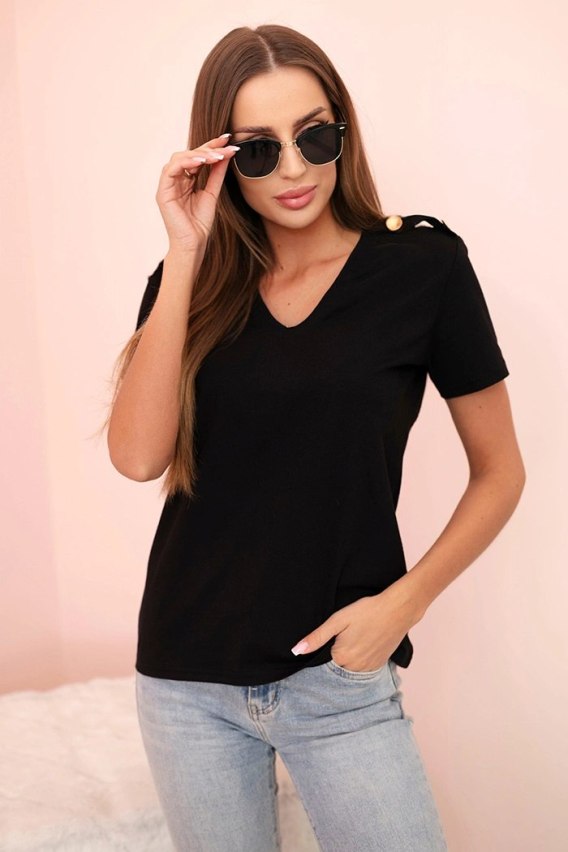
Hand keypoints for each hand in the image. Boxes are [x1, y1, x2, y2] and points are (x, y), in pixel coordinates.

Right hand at [155, 133, 239, 253]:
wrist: (193, 244)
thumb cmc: (200, 224)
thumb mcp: (212, 193)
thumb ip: (216, 174)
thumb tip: (226, 154)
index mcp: (185, 180)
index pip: (197, 157)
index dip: (211, 146)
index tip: (228, 139)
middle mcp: (175, 179)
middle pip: (189, 154)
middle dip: (209, 147)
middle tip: (226, 145)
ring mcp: (167, 185)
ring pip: (180, 158)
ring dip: (200, 154)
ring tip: (217, 155)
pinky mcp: (163, 192)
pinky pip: (171, 169)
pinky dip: (187, 162)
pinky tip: (202, 161)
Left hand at [290, 582, 423, 671]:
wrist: (398, 609)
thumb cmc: (367, 611)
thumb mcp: (338, 620)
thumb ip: (316, 637)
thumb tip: (296, 651)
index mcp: (341, 657)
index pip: (323, 661)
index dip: (325, 648)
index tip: (333, 637)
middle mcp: (355, 668)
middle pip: (337, 666)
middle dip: (337, 654)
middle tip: (347, 634)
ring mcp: (369, 669)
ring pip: (350, 668)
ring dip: (349, 658)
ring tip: (356, 637)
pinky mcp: (380, 665)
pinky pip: (364, 668)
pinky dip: (361, 659)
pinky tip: (365, 643)